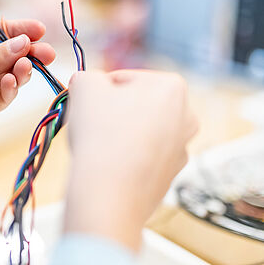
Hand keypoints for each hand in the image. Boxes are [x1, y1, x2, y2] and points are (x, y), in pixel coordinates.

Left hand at [0, 20, 55, 155]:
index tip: (40, 31)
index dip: (16, 31)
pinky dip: (5, 94)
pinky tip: (11, 86)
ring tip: (26, 71)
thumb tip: (22, 43)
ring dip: (16, 74)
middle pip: (1, 57)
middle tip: (47, 56)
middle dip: (24, 55)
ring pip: (0, 80)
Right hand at [63, 70, 198, 250]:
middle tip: (90, 120)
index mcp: (172, 87)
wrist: (109, 194)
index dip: (99, 89)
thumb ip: (86, 76)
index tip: (87, 102)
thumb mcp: (85, 86)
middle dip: (112, 109)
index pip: (123, 77)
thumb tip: (85, 82)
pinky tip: (109, 162)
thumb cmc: (102, 136)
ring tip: (98, 143)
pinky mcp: (170, 174)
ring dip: (119, 131)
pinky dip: (126, 156)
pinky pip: (142, 155)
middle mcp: (186, 116)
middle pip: (135, 103)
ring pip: (140, 129)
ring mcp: (181, 147)